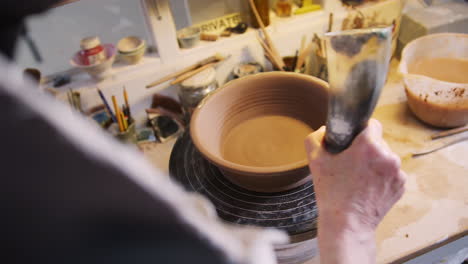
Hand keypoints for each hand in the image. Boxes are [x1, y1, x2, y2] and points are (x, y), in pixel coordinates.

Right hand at [304, 119, 405, 263]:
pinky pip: (391, 173)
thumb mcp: (315, 161)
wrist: (347, 224)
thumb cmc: (332, 193)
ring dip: (375, 164)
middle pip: (378, 142)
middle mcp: (389, 156)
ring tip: (358, 179)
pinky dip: (381, 178)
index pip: (372, 124)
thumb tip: (324, 130)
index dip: (359, 131)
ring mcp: (397, 173)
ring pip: (385, 158)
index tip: (352, 141)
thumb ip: (316, 137)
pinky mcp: (401, 186)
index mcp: (370, 146)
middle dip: (366, 149)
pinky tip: (367, 187)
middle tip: (351, 164)